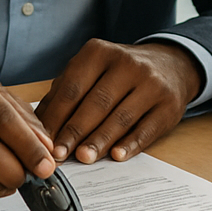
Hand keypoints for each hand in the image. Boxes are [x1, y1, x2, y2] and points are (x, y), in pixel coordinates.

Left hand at [37, 39, 199, 163]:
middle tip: (59, 154)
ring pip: (121, 117)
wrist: (171, 65)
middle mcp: (127, 63)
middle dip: (74, 131)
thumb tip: (40, 124)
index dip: (57, 116)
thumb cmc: (120, 72)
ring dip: (100, 140)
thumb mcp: (93, 69)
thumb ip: (67, 92)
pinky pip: (147, 128)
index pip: (73, 88)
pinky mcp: (169, 105)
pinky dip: (130, 144)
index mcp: (100, 52)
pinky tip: (117, 156)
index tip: (44, 141)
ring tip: (83, 158)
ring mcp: (151, 84)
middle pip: (96, 103)